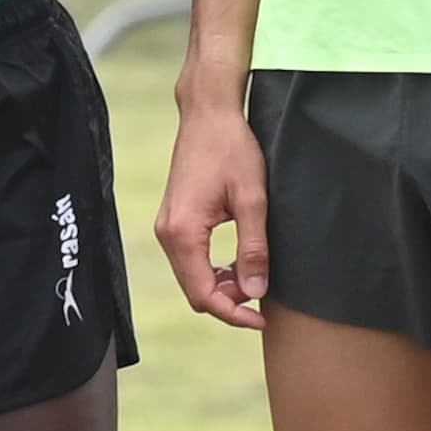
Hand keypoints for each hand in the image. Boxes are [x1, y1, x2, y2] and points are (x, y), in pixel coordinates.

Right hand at [156, 98, 268, 329]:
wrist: (209, 113)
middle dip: (228, 301)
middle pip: (194, 290)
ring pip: (192, 277)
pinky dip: (213, 269)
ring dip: (222, 285)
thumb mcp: (252, 199)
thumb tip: (254, 291)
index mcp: (183, 232)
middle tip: (262, 297)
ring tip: (254, 276)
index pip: (203, 294)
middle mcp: (168, 233)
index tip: (260, 318)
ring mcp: (168, 227)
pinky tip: (238, 262)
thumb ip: (253, 248)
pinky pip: (191, 259)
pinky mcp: (174, 220)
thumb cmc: (231, 148)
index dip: (232, 314)